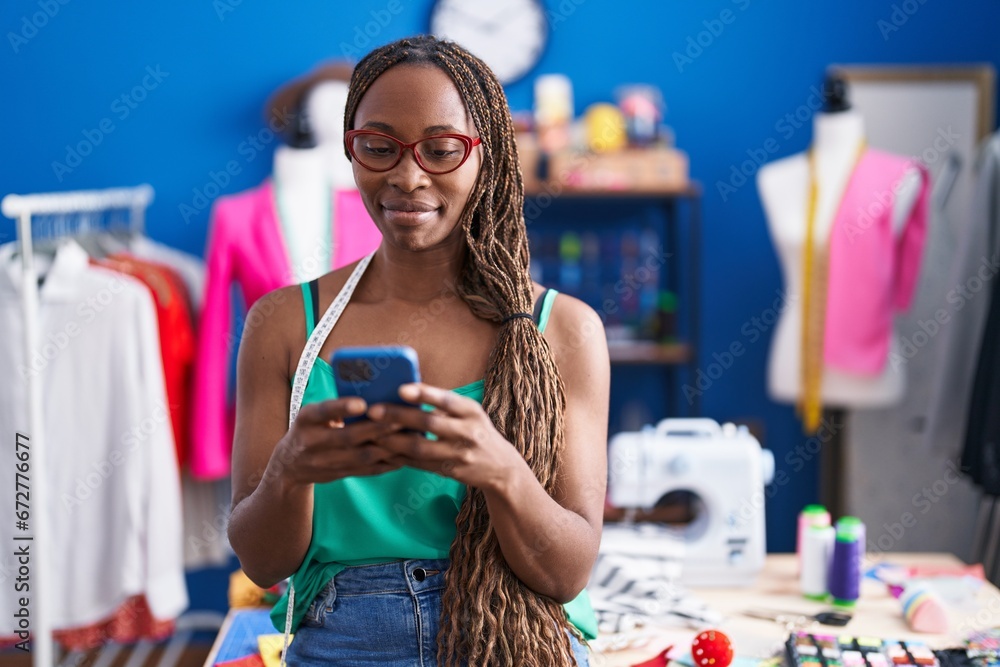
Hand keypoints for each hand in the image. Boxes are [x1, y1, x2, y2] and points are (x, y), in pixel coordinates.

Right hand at [272, 398, 404, 486]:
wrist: (289, 465)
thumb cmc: (309, 428)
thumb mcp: (312, 414)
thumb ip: (336, 407)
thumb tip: (374, 392)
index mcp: (305, 419)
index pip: (322, 412)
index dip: (342, 407)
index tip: (362, 403)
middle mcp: (312, 442)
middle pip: (348, 437)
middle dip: (377, 428)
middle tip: (402, 418)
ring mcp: (325, 462)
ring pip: (361, 456)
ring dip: (387, 447)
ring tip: (408, 436)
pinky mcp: (338, 474)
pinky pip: (366, 470)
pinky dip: (386, 463)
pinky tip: (404, 455)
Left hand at [366, 383, 527, 490]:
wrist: (500, 467)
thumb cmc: (476, 431)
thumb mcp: (469, 413)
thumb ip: (444, 404)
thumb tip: (404, 392)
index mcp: (471, 411)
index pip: (446, 400)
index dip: (424, 394)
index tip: (400, 389)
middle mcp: (468, 432)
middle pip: (428, 423)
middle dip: (398, 416)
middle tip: (373, 411)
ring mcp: (460, 454)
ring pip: (420, 448)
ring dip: (393, 441)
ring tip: (372, 434)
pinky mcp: (451, 472)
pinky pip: (420, 464)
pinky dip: (400, 458)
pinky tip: (384, 451)